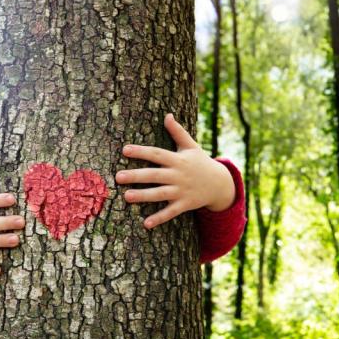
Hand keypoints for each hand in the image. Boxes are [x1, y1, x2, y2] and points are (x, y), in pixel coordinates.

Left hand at [115, 114, 235, 228]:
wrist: (220, 183)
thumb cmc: (200, 162)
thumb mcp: (191, 146)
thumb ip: (178, 132)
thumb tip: (167, 115)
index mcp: (177, 159)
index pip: (157, 154)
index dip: (141, 151)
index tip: (124, 149)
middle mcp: (178, 175)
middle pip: (154, 175)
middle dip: (136, 176)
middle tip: (118, 177)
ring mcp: (182, 190)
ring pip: (160, 194)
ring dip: (143, 196)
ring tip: (126, 197)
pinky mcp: (185, 204)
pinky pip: (171, 212)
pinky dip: (159, 218)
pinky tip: (145, 224)